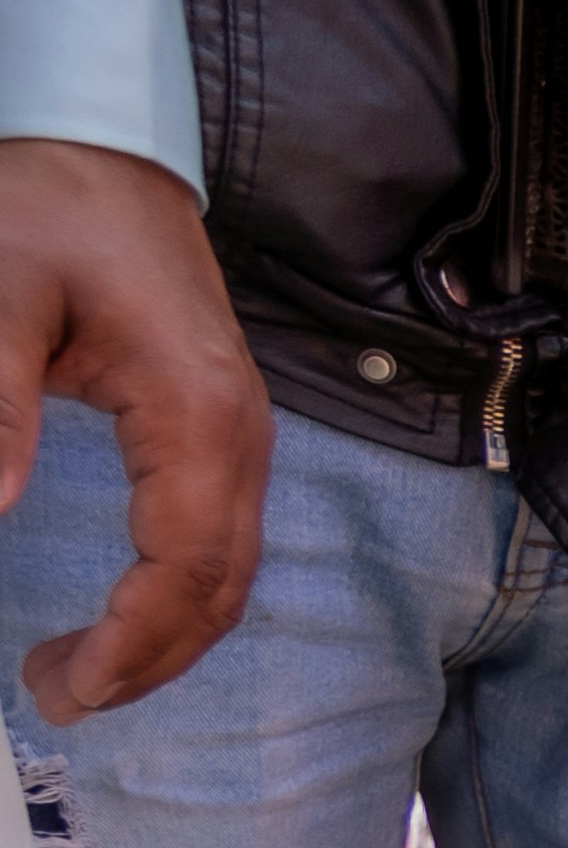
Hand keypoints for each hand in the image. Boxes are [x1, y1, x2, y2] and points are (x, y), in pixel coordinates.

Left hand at [0, 138, 266, 720]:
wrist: (102, 150)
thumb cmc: (50, 206)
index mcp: (194, 411)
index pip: (182, 565)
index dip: (132, 642)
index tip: (67, 684)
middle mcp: (235, 437)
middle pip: (219, 590)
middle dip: (148, 661)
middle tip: (59, 697)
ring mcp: (236, 438)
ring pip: (226, 577)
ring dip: (166, 639)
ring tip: (85, 672)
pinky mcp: (217, 435)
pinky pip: (216, 545)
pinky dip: (177, 599)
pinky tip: (126, 616)